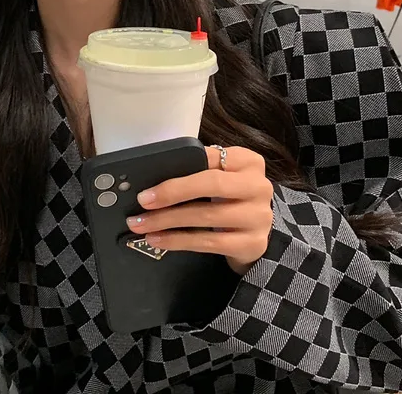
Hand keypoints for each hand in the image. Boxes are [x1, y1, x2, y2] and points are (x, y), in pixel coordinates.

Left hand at [126, 146, 273, 275]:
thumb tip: (153, 180)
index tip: (149, 184)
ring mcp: (259, 217)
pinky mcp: (253, 244)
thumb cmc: (229, 198)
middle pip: (211, 184)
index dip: (178, 170)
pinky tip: (159, 240)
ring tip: (142, 225)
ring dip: (168, 221)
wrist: (255, 232)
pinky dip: (179, 241)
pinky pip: (209, 242)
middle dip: (172, 193)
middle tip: (143, 202)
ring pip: (207, 216)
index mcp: (247, 161)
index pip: (209, 158)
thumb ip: (198, 170)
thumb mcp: (221, 177)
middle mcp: (258, 186)